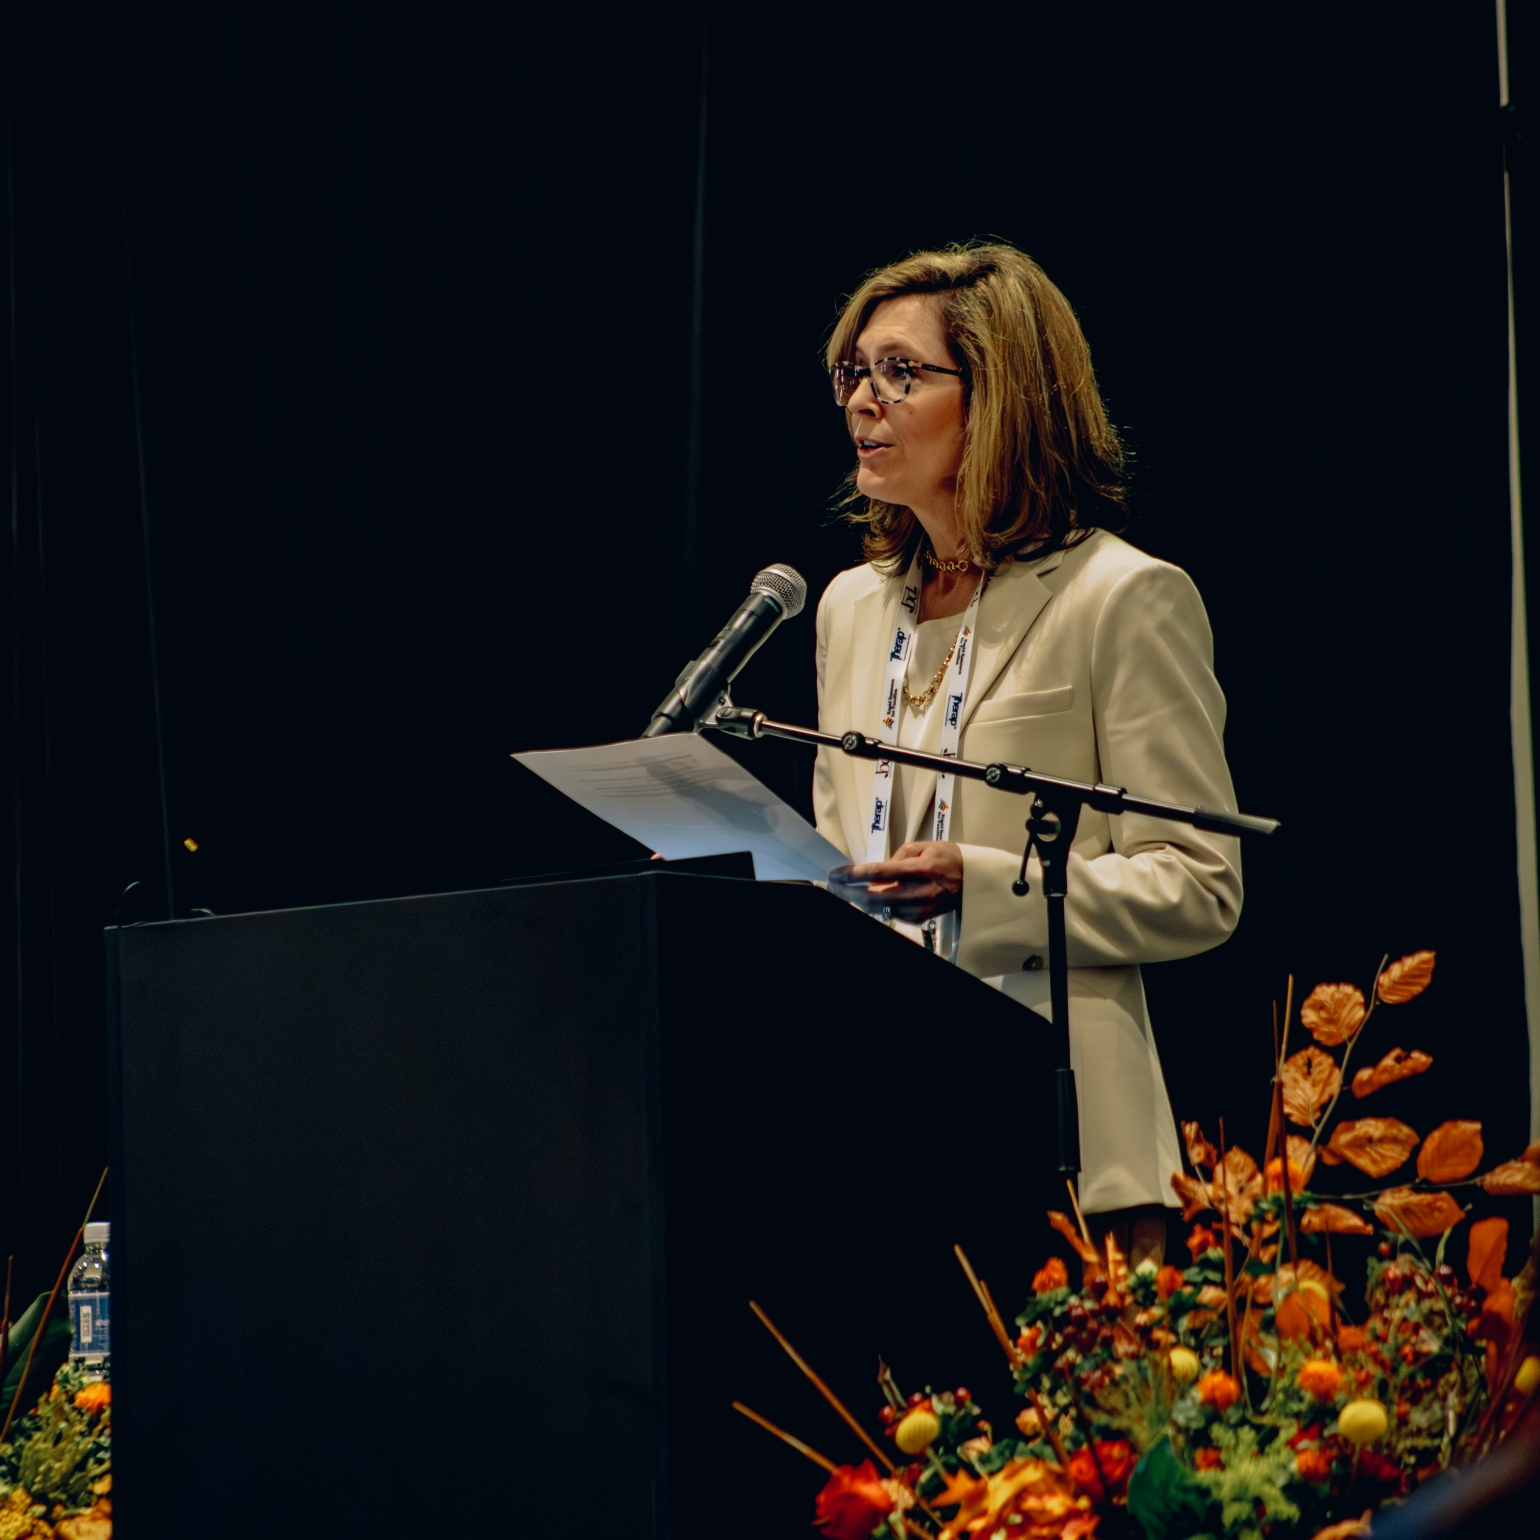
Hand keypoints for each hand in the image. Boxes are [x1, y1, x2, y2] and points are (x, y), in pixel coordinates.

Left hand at [827, 840, 963, 922]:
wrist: (972, 880)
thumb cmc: (949, 859)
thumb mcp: (924, 846)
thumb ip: (897, 856)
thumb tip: (877, 869)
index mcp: (921, 869)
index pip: (880, 873)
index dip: (854, 875)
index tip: (837, 874)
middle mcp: (920, 891)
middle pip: (875, 898)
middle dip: (849, 893)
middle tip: (834, 887)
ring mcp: (920, 908)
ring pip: (880, 910)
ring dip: (860, 901)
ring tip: (846, 892)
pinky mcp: (920, 918)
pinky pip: (892, 914)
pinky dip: (878, 907)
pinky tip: (870, 898)